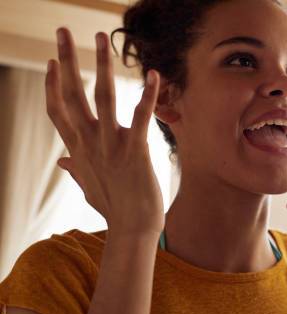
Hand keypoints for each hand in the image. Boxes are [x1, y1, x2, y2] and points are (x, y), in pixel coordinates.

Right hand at [46, 27, 163, 235]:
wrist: (133, 230)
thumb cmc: (114, 207)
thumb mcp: (88, 186)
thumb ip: (75, 169)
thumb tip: (61, 160)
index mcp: (78, 149)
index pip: (57, 111)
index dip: (53, 85)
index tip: (54, 62)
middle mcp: (90, 143)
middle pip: (71, 95)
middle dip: (67, 60)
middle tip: (61, 31)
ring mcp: (111, 146)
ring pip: (102, 98)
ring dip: (102, 64)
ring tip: (101, 37)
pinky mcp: (135, 151)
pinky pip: (140, 117)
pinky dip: (146, 95)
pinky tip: (153, 75)